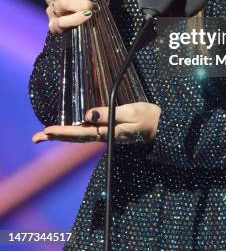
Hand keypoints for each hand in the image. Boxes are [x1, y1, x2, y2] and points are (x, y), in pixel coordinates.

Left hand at [32, 103, 161, 144]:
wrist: (163, 128)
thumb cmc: (150, 119)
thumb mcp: (132, 113)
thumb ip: (110, 114)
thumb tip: (88, 114)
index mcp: (108, 132)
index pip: (81, 133)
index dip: (63, 132)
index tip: (47, 131)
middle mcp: (104, 136)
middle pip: (76, 137)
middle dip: (56, 136)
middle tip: (36, 137)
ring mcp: (106, 134)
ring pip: (80, 135)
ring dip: (63, 134)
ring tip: (46, 134)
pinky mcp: (110, 130)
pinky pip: (88, 132)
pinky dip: (74, 131)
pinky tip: (69, 129)